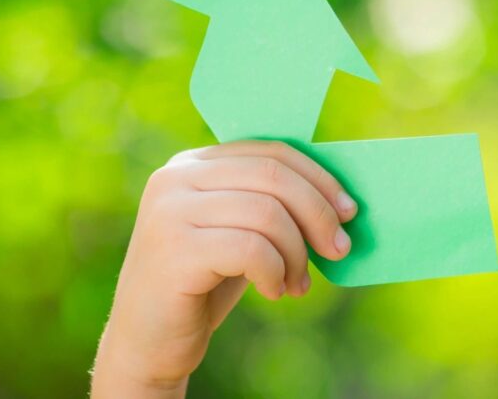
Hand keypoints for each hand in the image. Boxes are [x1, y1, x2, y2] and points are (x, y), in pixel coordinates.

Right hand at [91, 141, 357, 397]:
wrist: (148, 343)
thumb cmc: (205, 283)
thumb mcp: (239, 229)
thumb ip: (270, 202)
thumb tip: (339, 196)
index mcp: (194, 163)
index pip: (271, 153)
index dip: (318, 179)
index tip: (348, 211)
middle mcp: (176, 178)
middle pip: (274, 177)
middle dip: (318, 213)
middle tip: (339, 249)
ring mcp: (170, 211)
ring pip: (267, 213)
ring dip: (297, 253)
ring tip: (298, 283)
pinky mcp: (173, 250)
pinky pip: (251, 249)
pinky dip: (275, 271)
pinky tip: (274, 291)